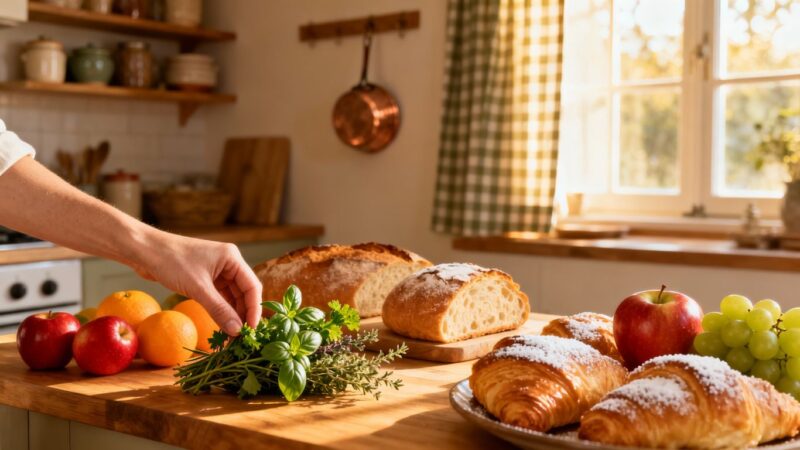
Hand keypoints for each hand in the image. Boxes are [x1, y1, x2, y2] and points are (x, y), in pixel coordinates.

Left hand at [133, 231, 262, 334]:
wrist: (143, 250)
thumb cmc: (172, 262)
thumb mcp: (198, 288)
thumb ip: (219, 310)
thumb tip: (236, 331)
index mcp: (232, 258)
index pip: (252, 286)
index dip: (254, 309)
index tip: (251, 330)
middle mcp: (228, 263)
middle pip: (243, 292)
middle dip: (243, 314)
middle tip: (241, 337)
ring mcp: (216, 270)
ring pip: (231, 296)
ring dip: (232, 314)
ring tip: (231, 335)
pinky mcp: (204, 277)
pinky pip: (218, 296)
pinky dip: (220, 310)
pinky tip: (221, 324)